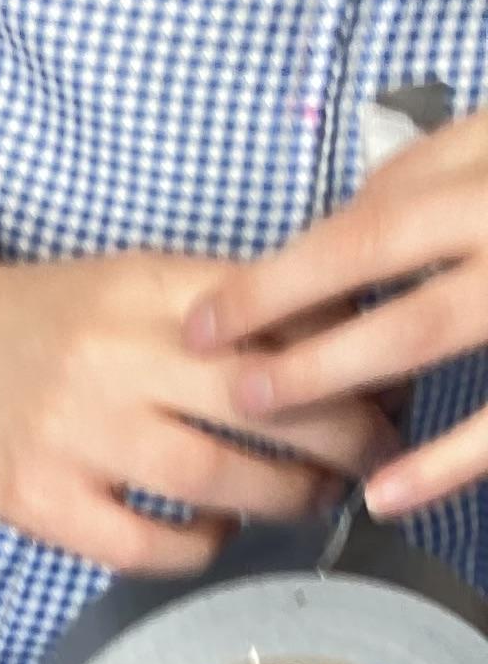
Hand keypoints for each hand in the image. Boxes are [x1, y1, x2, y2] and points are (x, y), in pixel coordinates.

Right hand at [0, 249, 397, 572]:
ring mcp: (73, 435)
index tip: (380, 380)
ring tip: (311, 499)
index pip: (275, 317)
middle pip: (264, 399)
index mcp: (146, 288)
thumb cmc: (47, 325)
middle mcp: (112, 357)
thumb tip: (338, 340)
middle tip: (373, 452)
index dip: (345, 353)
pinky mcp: (41, 502)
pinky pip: (147, 544)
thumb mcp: (133, 285)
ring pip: (216, 479)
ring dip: (284, 497)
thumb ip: (220, 309)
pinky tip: (214, 531)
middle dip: (341, 433)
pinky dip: (200, 545)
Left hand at [186, 119, 487, 518]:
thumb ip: (431, 173)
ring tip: (266, 412)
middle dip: (287, 323)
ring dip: (336, 375)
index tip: (204, 320)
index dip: (276, 277)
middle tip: (222, 378)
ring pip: (428, 330)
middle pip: (379, 263)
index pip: (365, 225)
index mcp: (487, 169)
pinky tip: (388, 494)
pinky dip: (447, 459)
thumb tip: (350, 213)